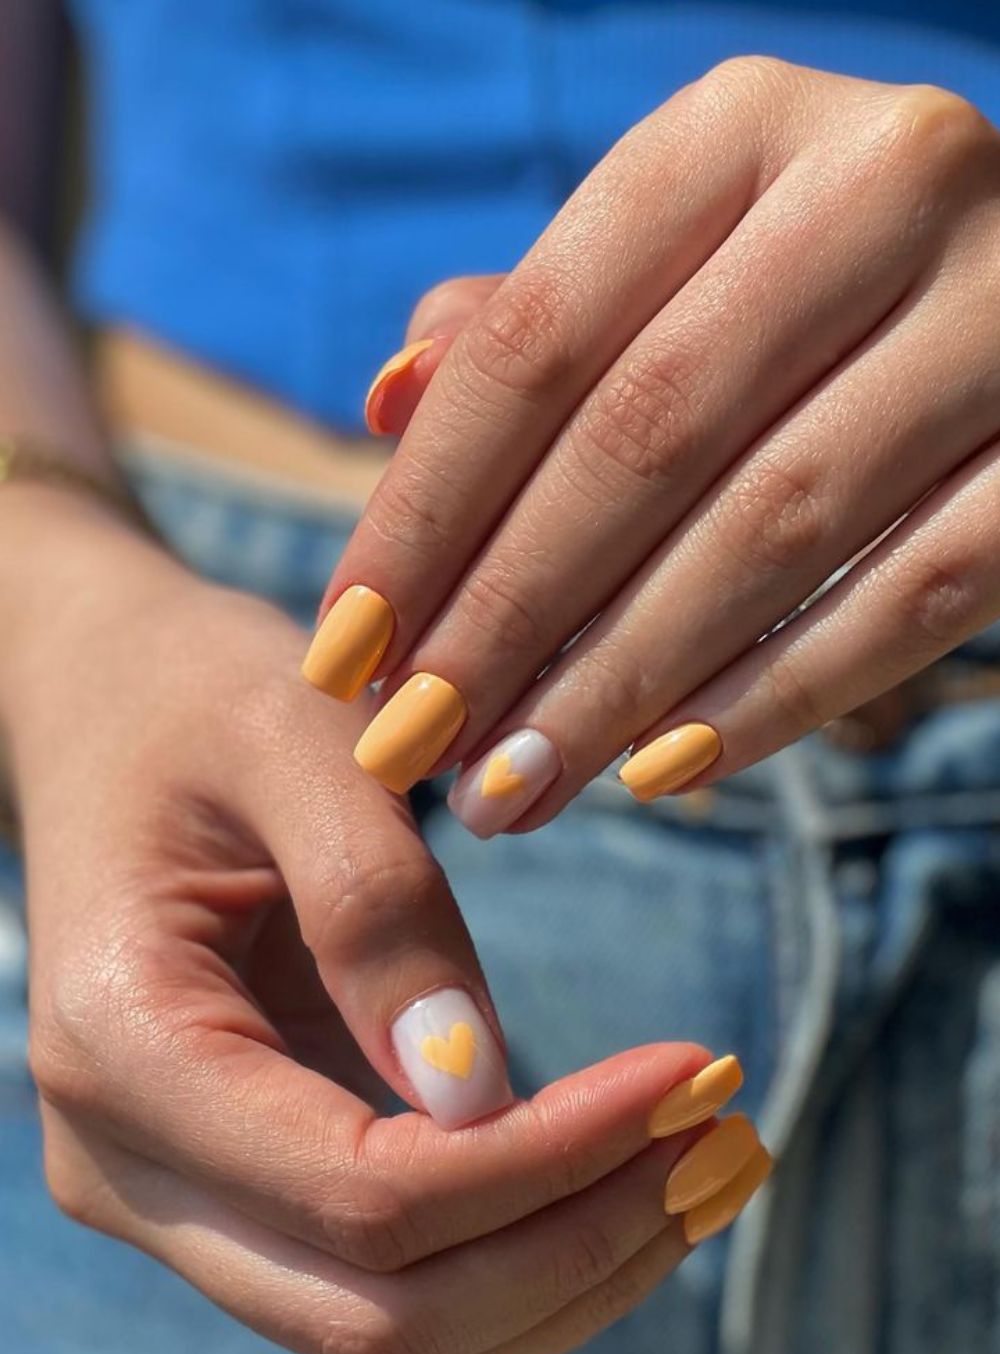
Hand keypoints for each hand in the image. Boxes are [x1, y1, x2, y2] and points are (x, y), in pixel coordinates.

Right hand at [6, 530, 733, 1353]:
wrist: (109, 711)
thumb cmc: (199, 698)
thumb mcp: (296, 741)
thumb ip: (373, 908)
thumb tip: (480, 1094)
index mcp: (122, 1040)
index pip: (364, 1191)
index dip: (548, 1160)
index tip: (694, 1073)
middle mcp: (128, 1162)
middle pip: (385, 1316)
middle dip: (579, 1245)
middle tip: (730, 1138)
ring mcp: (181, 1194)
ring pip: (400, 1337)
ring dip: (573, 1274)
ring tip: (714, 1161)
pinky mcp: (247, 1186)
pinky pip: (398, 1283)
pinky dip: (528, 1253)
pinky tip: (634, 1173)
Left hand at [312, 59, 999, 831]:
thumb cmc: (806, 289)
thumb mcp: (665, 265)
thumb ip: (531, 325)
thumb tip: (385, 403)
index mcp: (740, 130)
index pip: (535, 345)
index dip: (424, 513)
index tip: (344, 650)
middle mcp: (880, 185)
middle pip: (640, 442)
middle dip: (504, 620)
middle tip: (413, 746)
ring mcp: (998, 313)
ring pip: (771, 530)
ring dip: (618, 683)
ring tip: (512, 790)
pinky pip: (915, 598)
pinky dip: (778, 697)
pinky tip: (662, 771)